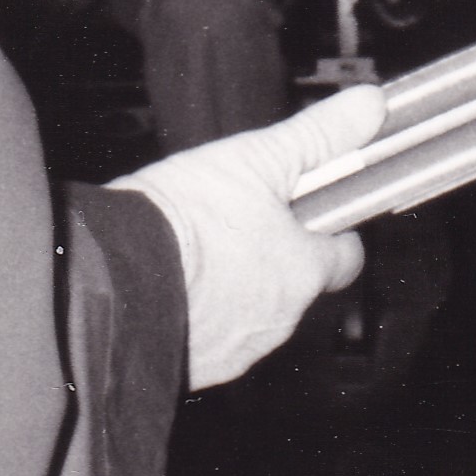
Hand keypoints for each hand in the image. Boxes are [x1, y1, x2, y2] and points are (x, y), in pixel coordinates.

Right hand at [110, 85, 383, 388]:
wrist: (106, 281)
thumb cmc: (182, 223)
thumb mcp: (257, 160)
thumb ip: (319, 134)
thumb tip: (370, 105)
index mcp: (303, 273)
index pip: (345, 257)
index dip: (331, 230)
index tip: (310, 211)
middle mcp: (277, 322)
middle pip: (295, 287)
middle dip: (275, 258)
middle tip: (238, 225)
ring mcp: (233, 352)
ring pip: (249, 316)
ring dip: (233, 290)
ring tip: (195, 254)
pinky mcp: (189, 371)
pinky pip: (204, 341)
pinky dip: (194, 317)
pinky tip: (168, 287)